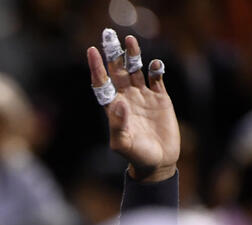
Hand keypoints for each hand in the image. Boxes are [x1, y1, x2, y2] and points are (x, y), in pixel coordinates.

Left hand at [87, 33, 179, 181]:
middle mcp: (126, 98)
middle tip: (107, 34)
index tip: (91, 51)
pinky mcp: (160, 98)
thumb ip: (118, 125)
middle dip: (112, 54)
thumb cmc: (136, 156)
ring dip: (132, 55)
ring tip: (129, 40)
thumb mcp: (124, 144)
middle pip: (117, 71)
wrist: (158, 162)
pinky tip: (154, 65)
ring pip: (135, 70)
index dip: (97, 68)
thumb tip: (119, 104)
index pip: (102, 83)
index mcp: (114, 108)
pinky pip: (156, 78)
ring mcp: (143, 97)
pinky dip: (156, 69)